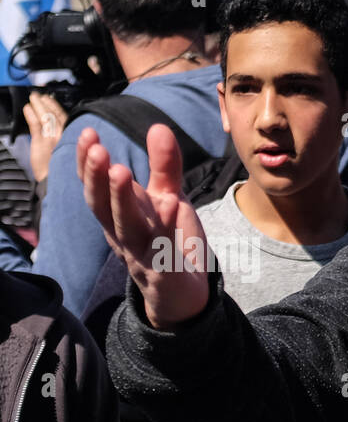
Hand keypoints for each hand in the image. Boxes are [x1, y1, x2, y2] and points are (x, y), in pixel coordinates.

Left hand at [22, 90, 66, 182]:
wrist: (59, 187)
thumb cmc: (65, 177)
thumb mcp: (72, 160)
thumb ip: (68, 145)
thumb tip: (63, 137)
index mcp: (76, 141)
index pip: (67, 120)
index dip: (58, 109)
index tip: (52, 101)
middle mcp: (67, 137)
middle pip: (57, 116)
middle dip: (48, 104)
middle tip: (42, 97)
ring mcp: (54, 138)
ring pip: (47, 117)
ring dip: (39, 105)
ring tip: (34, 98)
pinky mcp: (42, 142)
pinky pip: (36, 124)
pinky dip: (31, 114)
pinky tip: (27, 108)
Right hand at [77, 123, 210, 329]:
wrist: (185, 295)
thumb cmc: (171, 241)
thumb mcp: (169, 199)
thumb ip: (164, 167)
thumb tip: (157, 126)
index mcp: (120, 216)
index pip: (96, 188)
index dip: (88, 164)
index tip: (88, 133)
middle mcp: (123, 235)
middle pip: (102, 207)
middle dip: (97, 178)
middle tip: (98, 149)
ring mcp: (142, 255)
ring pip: (125, 227)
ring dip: (122, 200)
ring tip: (123, 172)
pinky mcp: (165, 272)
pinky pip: (163, 251)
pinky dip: (167, 228)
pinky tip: (174, 203)